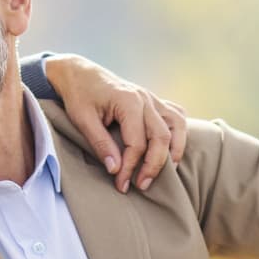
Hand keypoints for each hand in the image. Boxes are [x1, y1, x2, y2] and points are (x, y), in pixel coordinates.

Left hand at [42, 54, 187, 192]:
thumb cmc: (80, 95)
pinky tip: (171, 149)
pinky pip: (176, 116)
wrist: (80, 73)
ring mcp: (153, 99)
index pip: (137, 142)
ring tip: (167, 172)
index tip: (121, 184)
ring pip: (177, 126)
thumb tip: (115, 170)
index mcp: (128, 101)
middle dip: (154, 165)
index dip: (130, 167)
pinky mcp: (154, 101)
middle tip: (142, 186)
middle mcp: (145, 99)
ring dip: (174, 151)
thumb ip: (100, 144)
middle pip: (162, 137)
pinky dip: (179, 133)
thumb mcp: (82, 120)